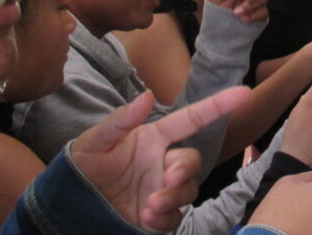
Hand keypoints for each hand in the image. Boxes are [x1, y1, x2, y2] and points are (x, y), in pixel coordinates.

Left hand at [70, 87, 249, 230]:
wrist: (69, 204)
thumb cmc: (82, 166)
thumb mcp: (95, 141)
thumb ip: (121, 121)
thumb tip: (148, 96)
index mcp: (153, 138)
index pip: (191, 119)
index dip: (218, 105)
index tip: (243, 92)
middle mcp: (162, 162)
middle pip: (193, 161)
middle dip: (185, 171)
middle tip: (167, 181)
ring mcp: (161, 189)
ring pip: (189, 190)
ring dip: (174, 198)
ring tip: (148, 206)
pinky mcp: (157, 215)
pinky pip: (175, 217)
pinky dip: (165, 218)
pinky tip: (146, 218)